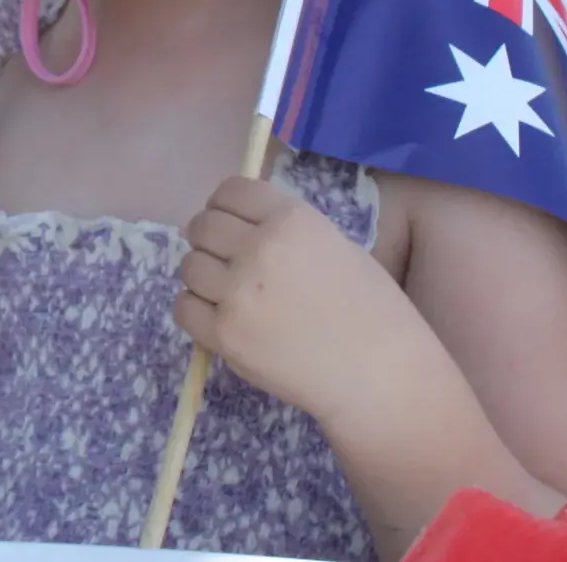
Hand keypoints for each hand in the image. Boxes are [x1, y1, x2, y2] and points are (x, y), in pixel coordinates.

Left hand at [176, 175, 425, 432]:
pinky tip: (221, 317)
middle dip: (210, 239)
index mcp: (292, 219)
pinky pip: (184, 307)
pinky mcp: (225, 334)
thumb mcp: (336, 247)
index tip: (232, 222)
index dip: (227, 206)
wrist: (382, 377)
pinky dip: (196, 310)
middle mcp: (259, 248)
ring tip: (230, 292)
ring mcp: (238, 292)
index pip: (231, 190)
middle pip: (203, 225)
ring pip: (189, 266)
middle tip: (227, 260)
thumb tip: (239, 226)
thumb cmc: (373, 311)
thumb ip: (285, 232)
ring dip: (204, 276)